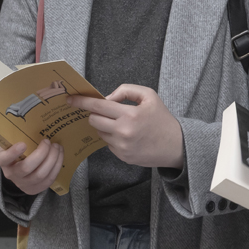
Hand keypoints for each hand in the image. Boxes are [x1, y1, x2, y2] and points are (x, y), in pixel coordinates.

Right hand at [0, 139, 62, 194]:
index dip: (13, 153)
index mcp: (3, 161)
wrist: (19, 168)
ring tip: (57, 147)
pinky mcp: (36, 188)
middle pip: (26, 168)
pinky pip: (49, 179)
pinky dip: (57, 166)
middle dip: (41, 153)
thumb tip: (30, 118)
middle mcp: (11, 174)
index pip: (3, 159)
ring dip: (52, 159)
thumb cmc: (18, 150)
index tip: (23, 144)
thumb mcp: (12, 142)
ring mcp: (24, 184)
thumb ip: (16, 134)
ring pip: (41, 174)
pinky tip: (60, 155)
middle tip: (48, 142)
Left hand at [67, 85, 183, 168]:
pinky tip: (128, 136)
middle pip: (94, 120)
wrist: (177, 145)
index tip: (71, 99)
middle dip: (96, 114)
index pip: (98, 106)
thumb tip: (106, 98)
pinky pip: (108, 144)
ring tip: (123, 125)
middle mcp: (123, 131)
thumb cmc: (162, 119)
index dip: (82, 102)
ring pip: (100, 132)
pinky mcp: (123, 157)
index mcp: (130, 114)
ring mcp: (122, 146)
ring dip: (106, 126)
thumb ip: (126, 90)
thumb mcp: (150, 96)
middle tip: (108, 112)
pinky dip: (114, 138)